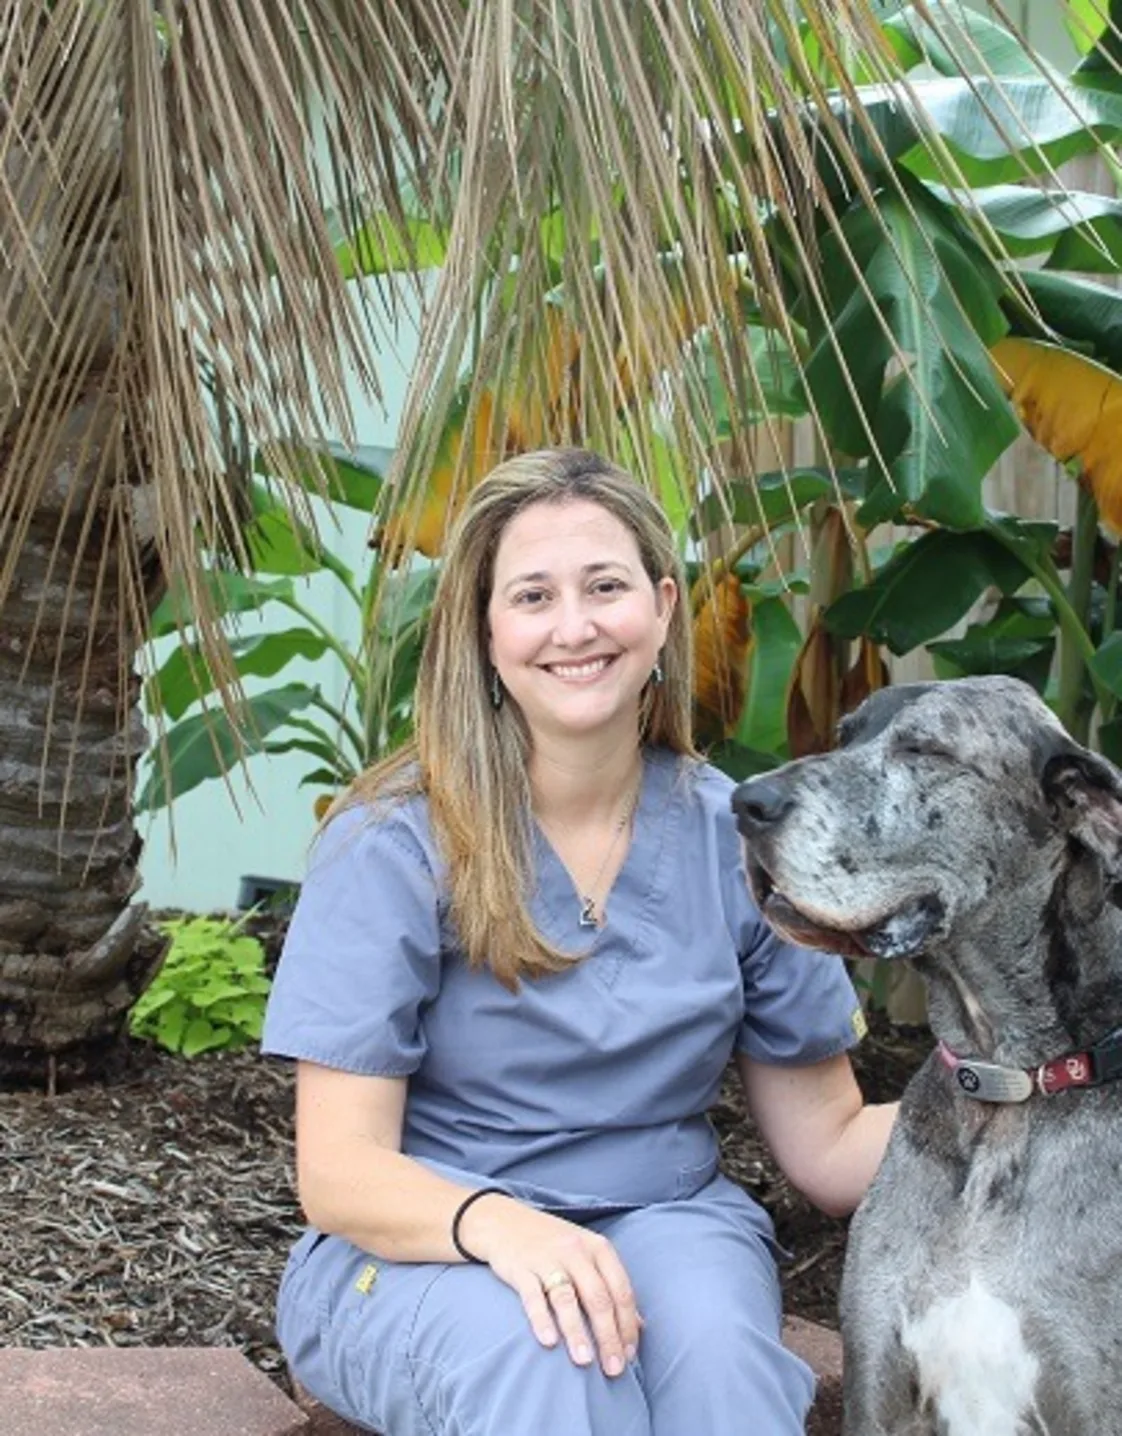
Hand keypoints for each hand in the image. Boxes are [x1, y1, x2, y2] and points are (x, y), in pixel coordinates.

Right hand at [457, 1193, 640, 1376]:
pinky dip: (541, 1319)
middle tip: (614, 1369)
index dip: (628, 1325)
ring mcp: (547, 1259)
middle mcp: (576, 1251)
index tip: (630, 1355)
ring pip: (567, 1298)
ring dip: (577, 1331)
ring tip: (585, 1361)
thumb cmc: (554, 1244)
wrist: (506, 1221)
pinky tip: (549, 1341)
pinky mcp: (521, 1268)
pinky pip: (533, 1296)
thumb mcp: (588, 1254)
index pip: (621, 1290)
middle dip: (608, 1336)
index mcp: (598, 1248)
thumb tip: (640, 1325)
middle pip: (598, 1298)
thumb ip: (612, 1285)